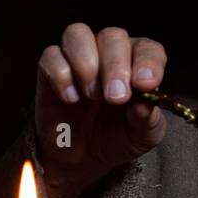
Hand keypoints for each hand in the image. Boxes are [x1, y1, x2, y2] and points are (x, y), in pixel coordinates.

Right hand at [34, 23, 167, 197]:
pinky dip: (62, 73)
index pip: (148, 48)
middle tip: (115, 96)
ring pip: (79, 33)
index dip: (148, 61)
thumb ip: (147, 116)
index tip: (146, 84)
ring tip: (93, 95)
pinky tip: (72, 99)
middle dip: (116, 63)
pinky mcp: (49, 73)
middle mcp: (109, 55)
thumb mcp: (141, 136)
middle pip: (114, 35)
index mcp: (138, 65)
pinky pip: (50, 57)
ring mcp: (78, 61)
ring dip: (89, 61)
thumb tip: (144, 96)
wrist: (79, 164)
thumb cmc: (115, 142)